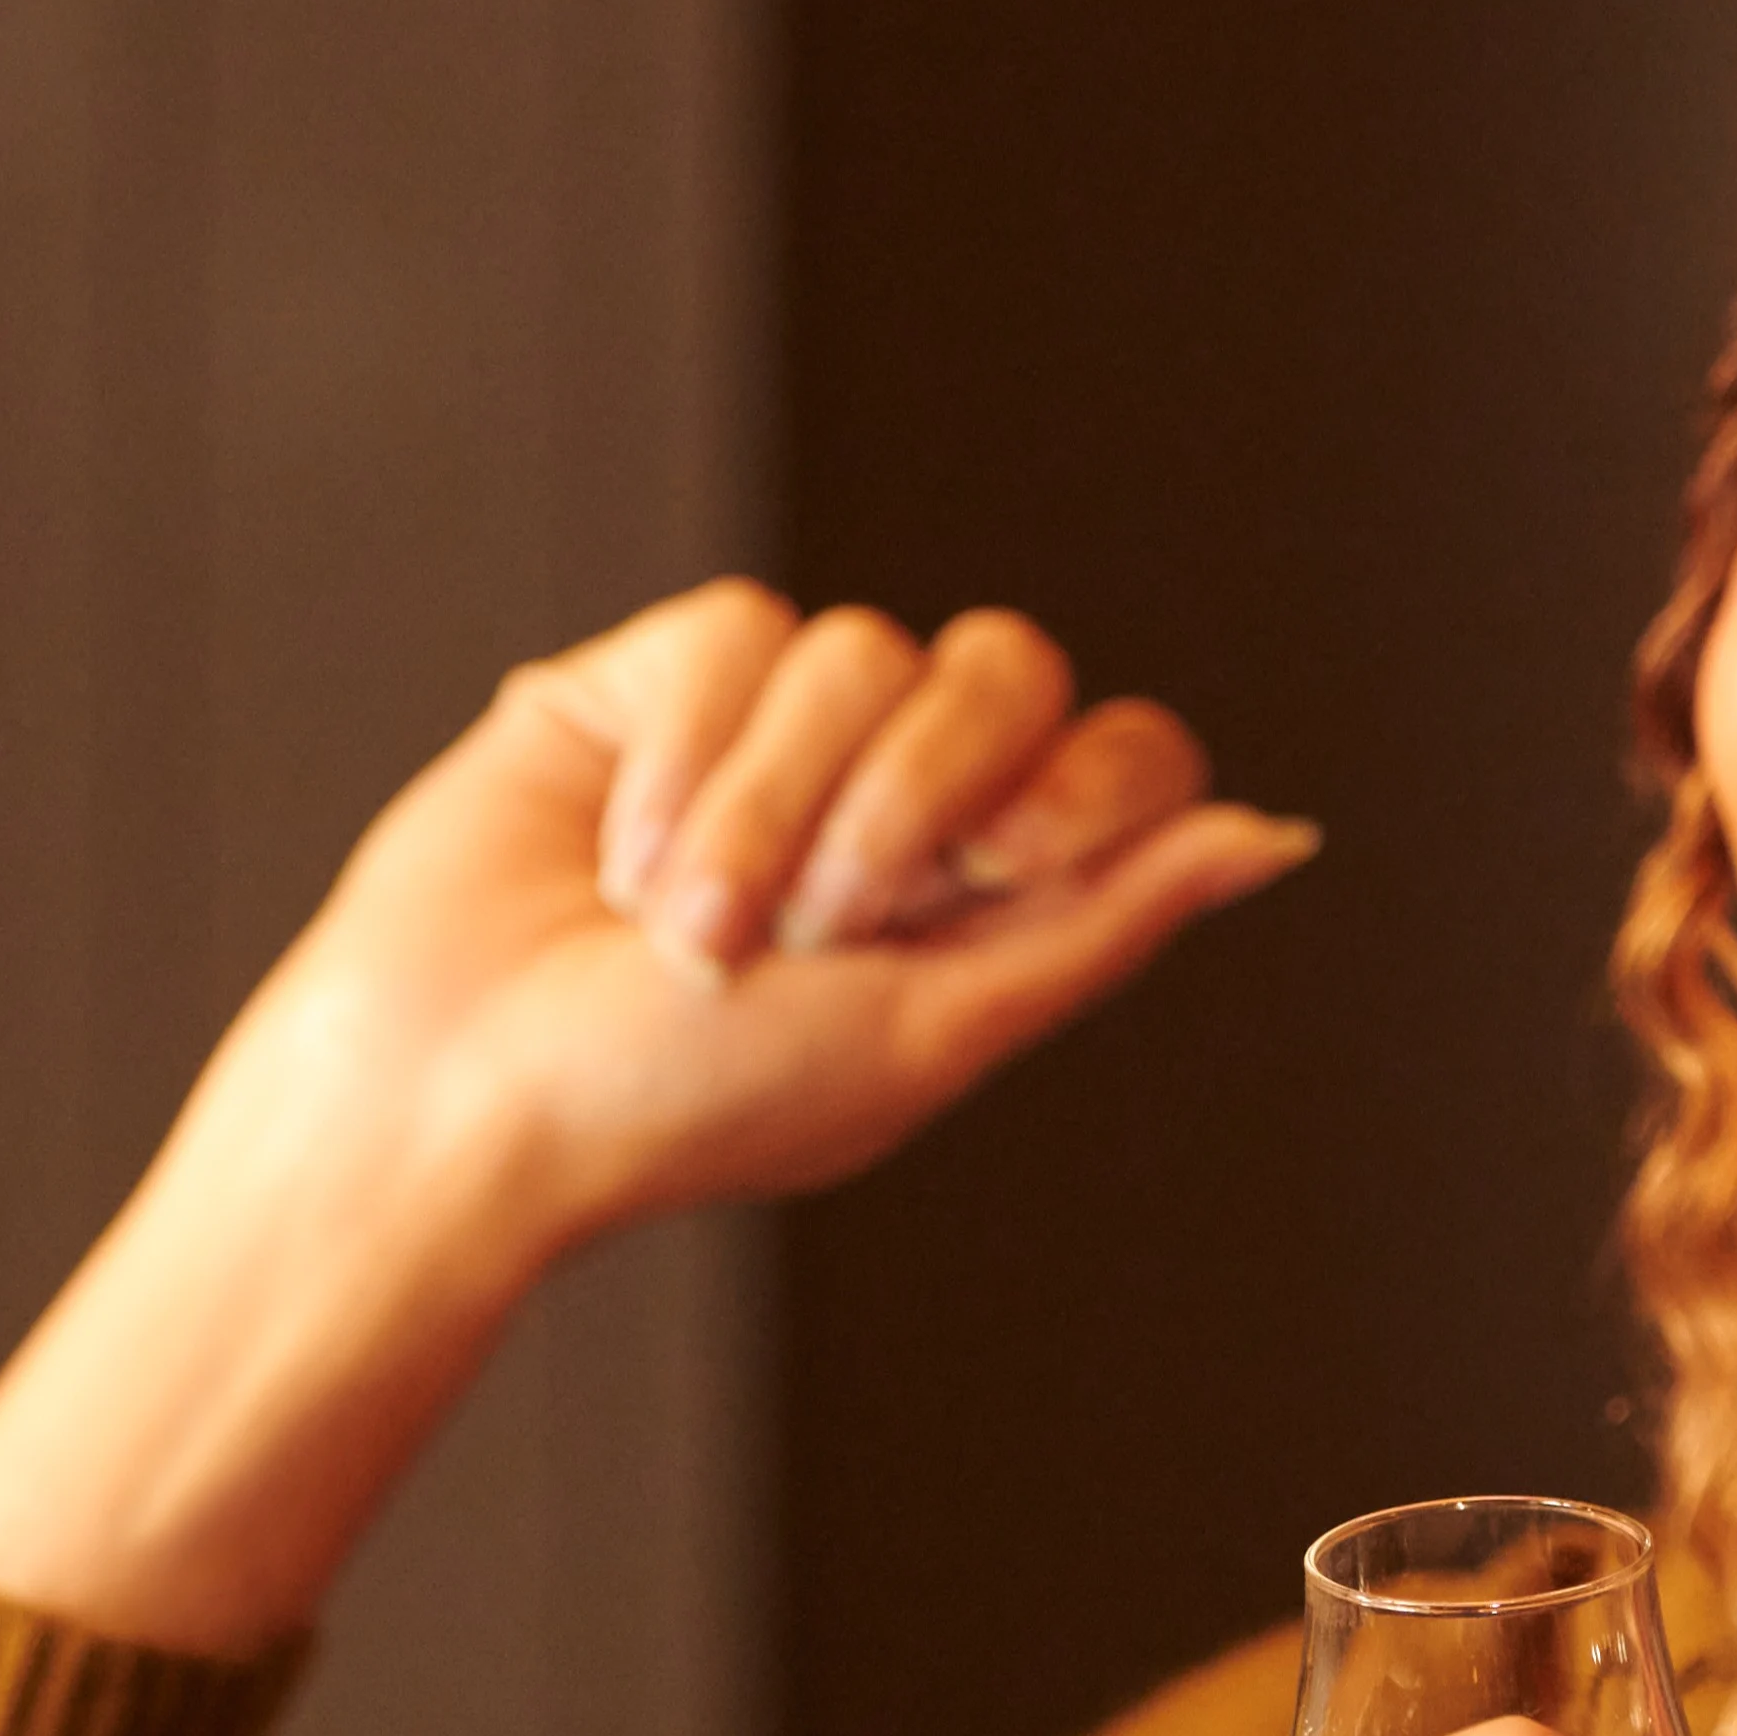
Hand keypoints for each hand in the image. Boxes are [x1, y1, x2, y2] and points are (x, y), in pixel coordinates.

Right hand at [0, 583, 1308, 1645]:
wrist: (460, 1093)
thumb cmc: (683, 1106)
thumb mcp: (929, 1030)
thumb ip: (1100, 924)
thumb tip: (1275, 835)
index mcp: (983, 897)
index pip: (1121, 756)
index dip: (1079, 786)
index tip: (998, 875)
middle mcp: (891, 796)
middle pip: (1005, 669)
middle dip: (912, 798)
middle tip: (819, 927)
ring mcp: (774, 731)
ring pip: (858, 650)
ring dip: (771, 813)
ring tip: (685, 935)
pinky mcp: (656, 677)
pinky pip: (735, 629)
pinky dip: (687, 756)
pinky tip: (619, 856)